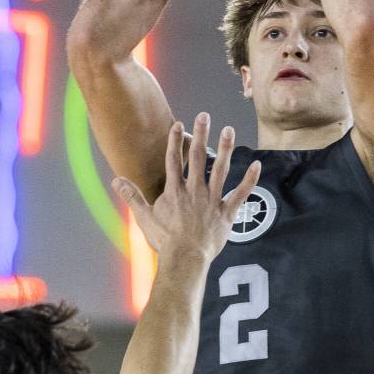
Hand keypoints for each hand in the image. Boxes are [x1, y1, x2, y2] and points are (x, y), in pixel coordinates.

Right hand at [113, 113, 260, 260]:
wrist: (184, 259)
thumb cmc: (164, 241)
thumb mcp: (144, 217)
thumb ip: (133, 196)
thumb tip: (116, 181)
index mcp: (174, 191)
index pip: (173, 160)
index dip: (175, 141)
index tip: (179, 124)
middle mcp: (194, 191)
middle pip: (197, 157)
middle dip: (201, 134)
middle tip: (205, 115)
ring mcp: (211, 201)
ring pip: (220, 170)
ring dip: (225, 148)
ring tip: (229, 129)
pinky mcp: (226, 214)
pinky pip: (241, 194)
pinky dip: (250, 180)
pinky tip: (257, 164)